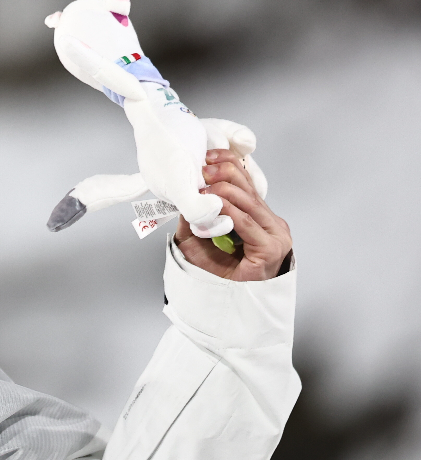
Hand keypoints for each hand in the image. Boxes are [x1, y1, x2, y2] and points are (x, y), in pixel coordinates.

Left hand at [175, 148, 291, 280]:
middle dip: (225, 173)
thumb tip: (184, 195)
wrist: (228, 304)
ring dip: (224, 190)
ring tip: (204, 184)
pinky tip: (214, 204)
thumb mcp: (198, 240)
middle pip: (249, 189)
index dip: (229, 165)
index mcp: (259, 216)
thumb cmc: (218, 274)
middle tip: (203, 166)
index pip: (247, 184)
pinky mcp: (270, 249)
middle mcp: (271, 222)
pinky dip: (229, 211)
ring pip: (249, 203)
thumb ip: (194, 217)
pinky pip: (247, 223)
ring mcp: (274, 235)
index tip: (208, 155)